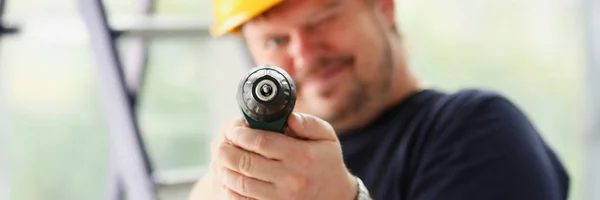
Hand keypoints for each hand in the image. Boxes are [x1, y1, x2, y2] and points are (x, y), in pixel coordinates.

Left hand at [212, 112, 356, 199]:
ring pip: (241, 184)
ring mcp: (281, 198)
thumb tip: (288, 117)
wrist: (337, 197)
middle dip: (226, 150)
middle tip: (220, 143)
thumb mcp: (327, 137)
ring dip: (225, 169)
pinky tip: (228, 179)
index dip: (241, 134)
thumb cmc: (328, 163)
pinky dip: (231, 190)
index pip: (262, 142)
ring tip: (221, 159)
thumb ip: (309, 123)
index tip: (233, 128)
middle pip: (246, 163)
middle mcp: (291, 178)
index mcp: (302, 156)